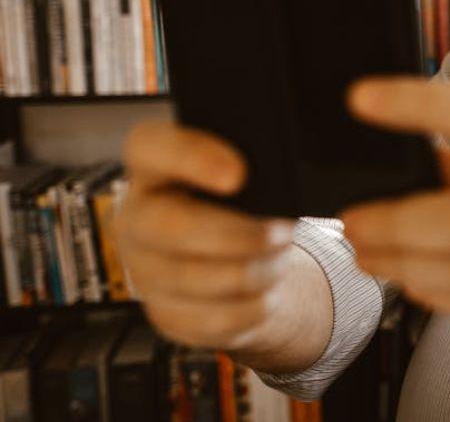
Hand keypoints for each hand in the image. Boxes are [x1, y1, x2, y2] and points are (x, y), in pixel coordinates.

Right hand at [119, 121, 295, 349]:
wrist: (242, 257)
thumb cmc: (246, 203)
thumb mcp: (250, 175)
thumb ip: (260, 166)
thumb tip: (293, 184)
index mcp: (155, 168)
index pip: (147, 146)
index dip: (189, 157)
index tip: (239, 174)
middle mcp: (138, 217)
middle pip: (169, 226)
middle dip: (236, 234)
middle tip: (283, 233)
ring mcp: (145, 270)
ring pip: (194, 280)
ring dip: (253, 273)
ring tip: (280, 261)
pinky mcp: (165, 314)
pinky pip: (208, 320)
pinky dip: (249, 309)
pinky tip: (266, 294)